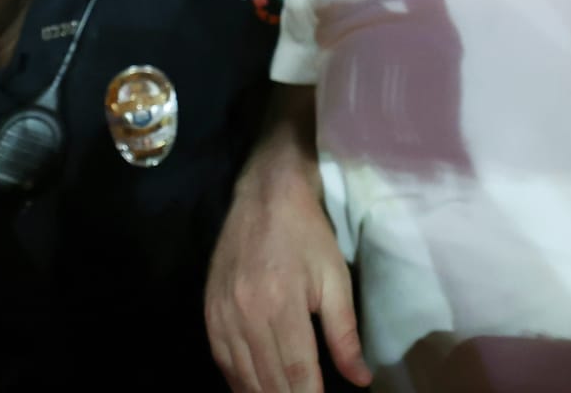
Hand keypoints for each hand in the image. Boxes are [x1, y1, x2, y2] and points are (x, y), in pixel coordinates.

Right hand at [205, 172, 370, 391]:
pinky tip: (253, 390)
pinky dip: (239, 382)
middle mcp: (247, 314)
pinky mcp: (210, 311)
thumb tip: (360, 378)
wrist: (265, 196)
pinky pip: (222, 360)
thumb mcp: (335, 279)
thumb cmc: (307, 235)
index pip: (298, 372)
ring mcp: (223, 314)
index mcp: (282, 304)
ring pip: (242, 376)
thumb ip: (344, 334)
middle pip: (268, 380)